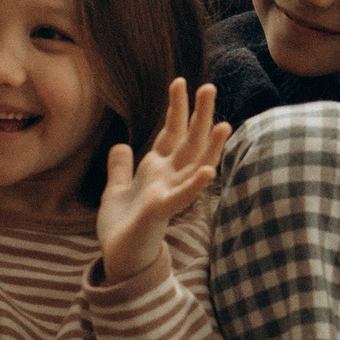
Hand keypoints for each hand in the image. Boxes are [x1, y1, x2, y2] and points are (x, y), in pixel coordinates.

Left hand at [97, 79, 229, 282]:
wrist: (119, 257)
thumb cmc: (122, 227)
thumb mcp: (116, 189)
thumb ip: (121, 167)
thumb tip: (120, 145)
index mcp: (156, 170)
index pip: (171, 133)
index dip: (176, 109)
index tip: (179, 81)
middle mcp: (168, 178)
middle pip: (188, 141)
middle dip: (198, 115)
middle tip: (208, 86)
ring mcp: (168, 194)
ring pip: (194, 165)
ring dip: (209, 146)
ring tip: (222, 124)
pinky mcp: (161, 211)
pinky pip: (182, 196)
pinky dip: (195, 184)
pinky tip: (208, 171)